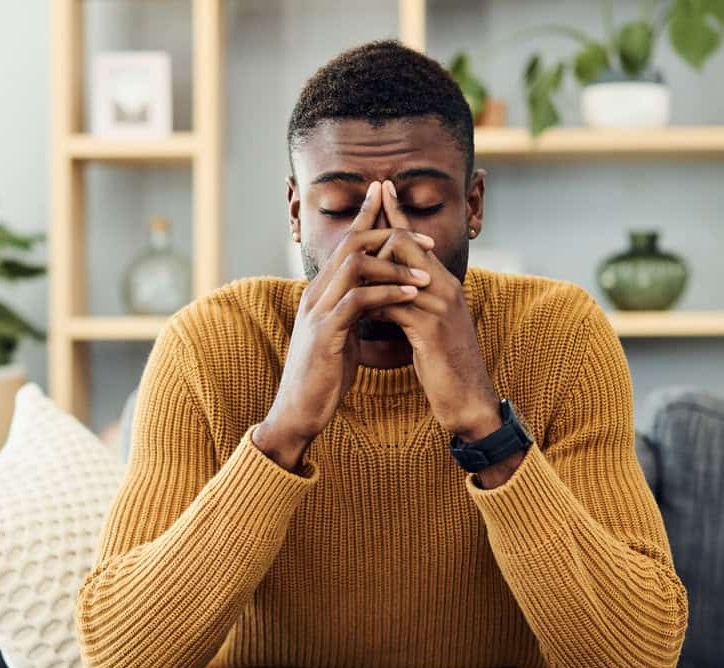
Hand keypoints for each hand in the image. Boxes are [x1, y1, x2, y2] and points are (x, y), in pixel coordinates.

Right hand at [254, 181, 434, 470]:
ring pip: (354, 266)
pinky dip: (387, 293)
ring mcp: (318, 312)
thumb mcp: (339, 334)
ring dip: (394, 265)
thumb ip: (351, 311)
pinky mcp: (325, 333)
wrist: (298, 410)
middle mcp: (316, 294)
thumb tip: (373, 297)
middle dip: (388, 233)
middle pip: (350, 243)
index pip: (345, 243)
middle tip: (424, 238)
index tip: (392, 201)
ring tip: (425, 274)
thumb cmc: (323, 376)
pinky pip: (358, 301)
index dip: (368, 218)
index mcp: (320, 292)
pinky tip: (410, 295)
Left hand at [374, 180, 500, 440]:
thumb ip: (411, 303)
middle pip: (406, 243)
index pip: (418, 239)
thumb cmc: (445, 365)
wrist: (468, 399)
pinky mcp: (431, 330)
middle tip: (357, 223)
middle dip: (378, 231)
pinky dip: (372, 305)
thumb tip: (384, 291)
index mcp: (443, 284)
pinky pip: (394, 306)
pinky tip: (356, 309)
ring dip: (368, 270)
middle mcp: (445, 287)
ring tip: (345, 266)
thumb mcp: (428, 327)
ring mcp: (440, 307)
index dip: (398, 213)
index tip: (380, 189)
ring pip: (397, 270)